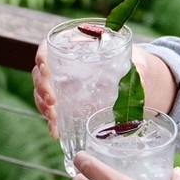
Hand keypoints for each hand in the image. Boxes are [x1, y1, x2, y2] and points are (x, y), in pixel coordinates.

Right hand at [35, 46, 172, 137]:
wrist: (137, 80)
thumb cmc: (132, 63)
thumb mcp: (135, 61)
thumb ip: (135, 69)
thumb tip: (138, 81)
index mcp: (75, 48)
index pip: (49, 47)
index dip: (42, 56)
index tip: (45, 68)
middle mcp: (63, 66)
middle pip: (41, 73)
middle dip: (42, 87)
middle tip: (52, 100)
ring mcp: (63, 86)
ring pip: (42, 93)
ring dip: (43, 105)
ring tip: (53, 117)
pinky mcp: (67, 104)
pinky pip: (53, 111)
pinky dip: (53, 122)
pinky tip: (55, 132)